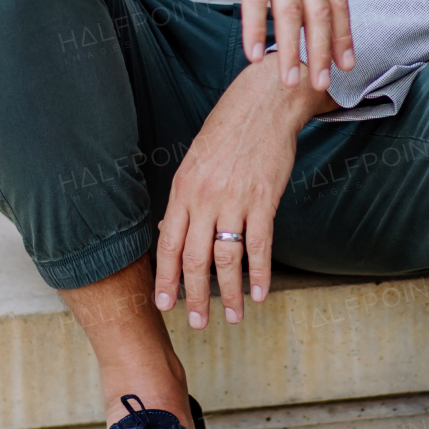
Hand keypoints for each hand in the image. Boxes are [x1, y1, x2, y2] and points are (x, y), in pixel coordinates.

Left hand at [154, 59, 332, 326]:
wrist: (262, 105)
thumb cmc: (227, 133)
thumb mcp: (194, 164)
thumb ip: (185, 201)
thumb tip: (171, 235)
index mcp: (182, 190)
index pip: (168, 245)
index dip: (165, 280)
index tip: (164, 305)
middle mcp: (204, 198)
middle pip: (194, 259)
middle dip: (194, 296)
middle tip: (198, 323)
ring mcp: (235, 200)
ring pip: (227, 258)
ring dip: (229, 293)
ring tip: (233, 317)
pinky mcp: (264, 199)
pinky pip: (260, 245)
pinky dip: (260, 274)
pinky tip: (260, 294)